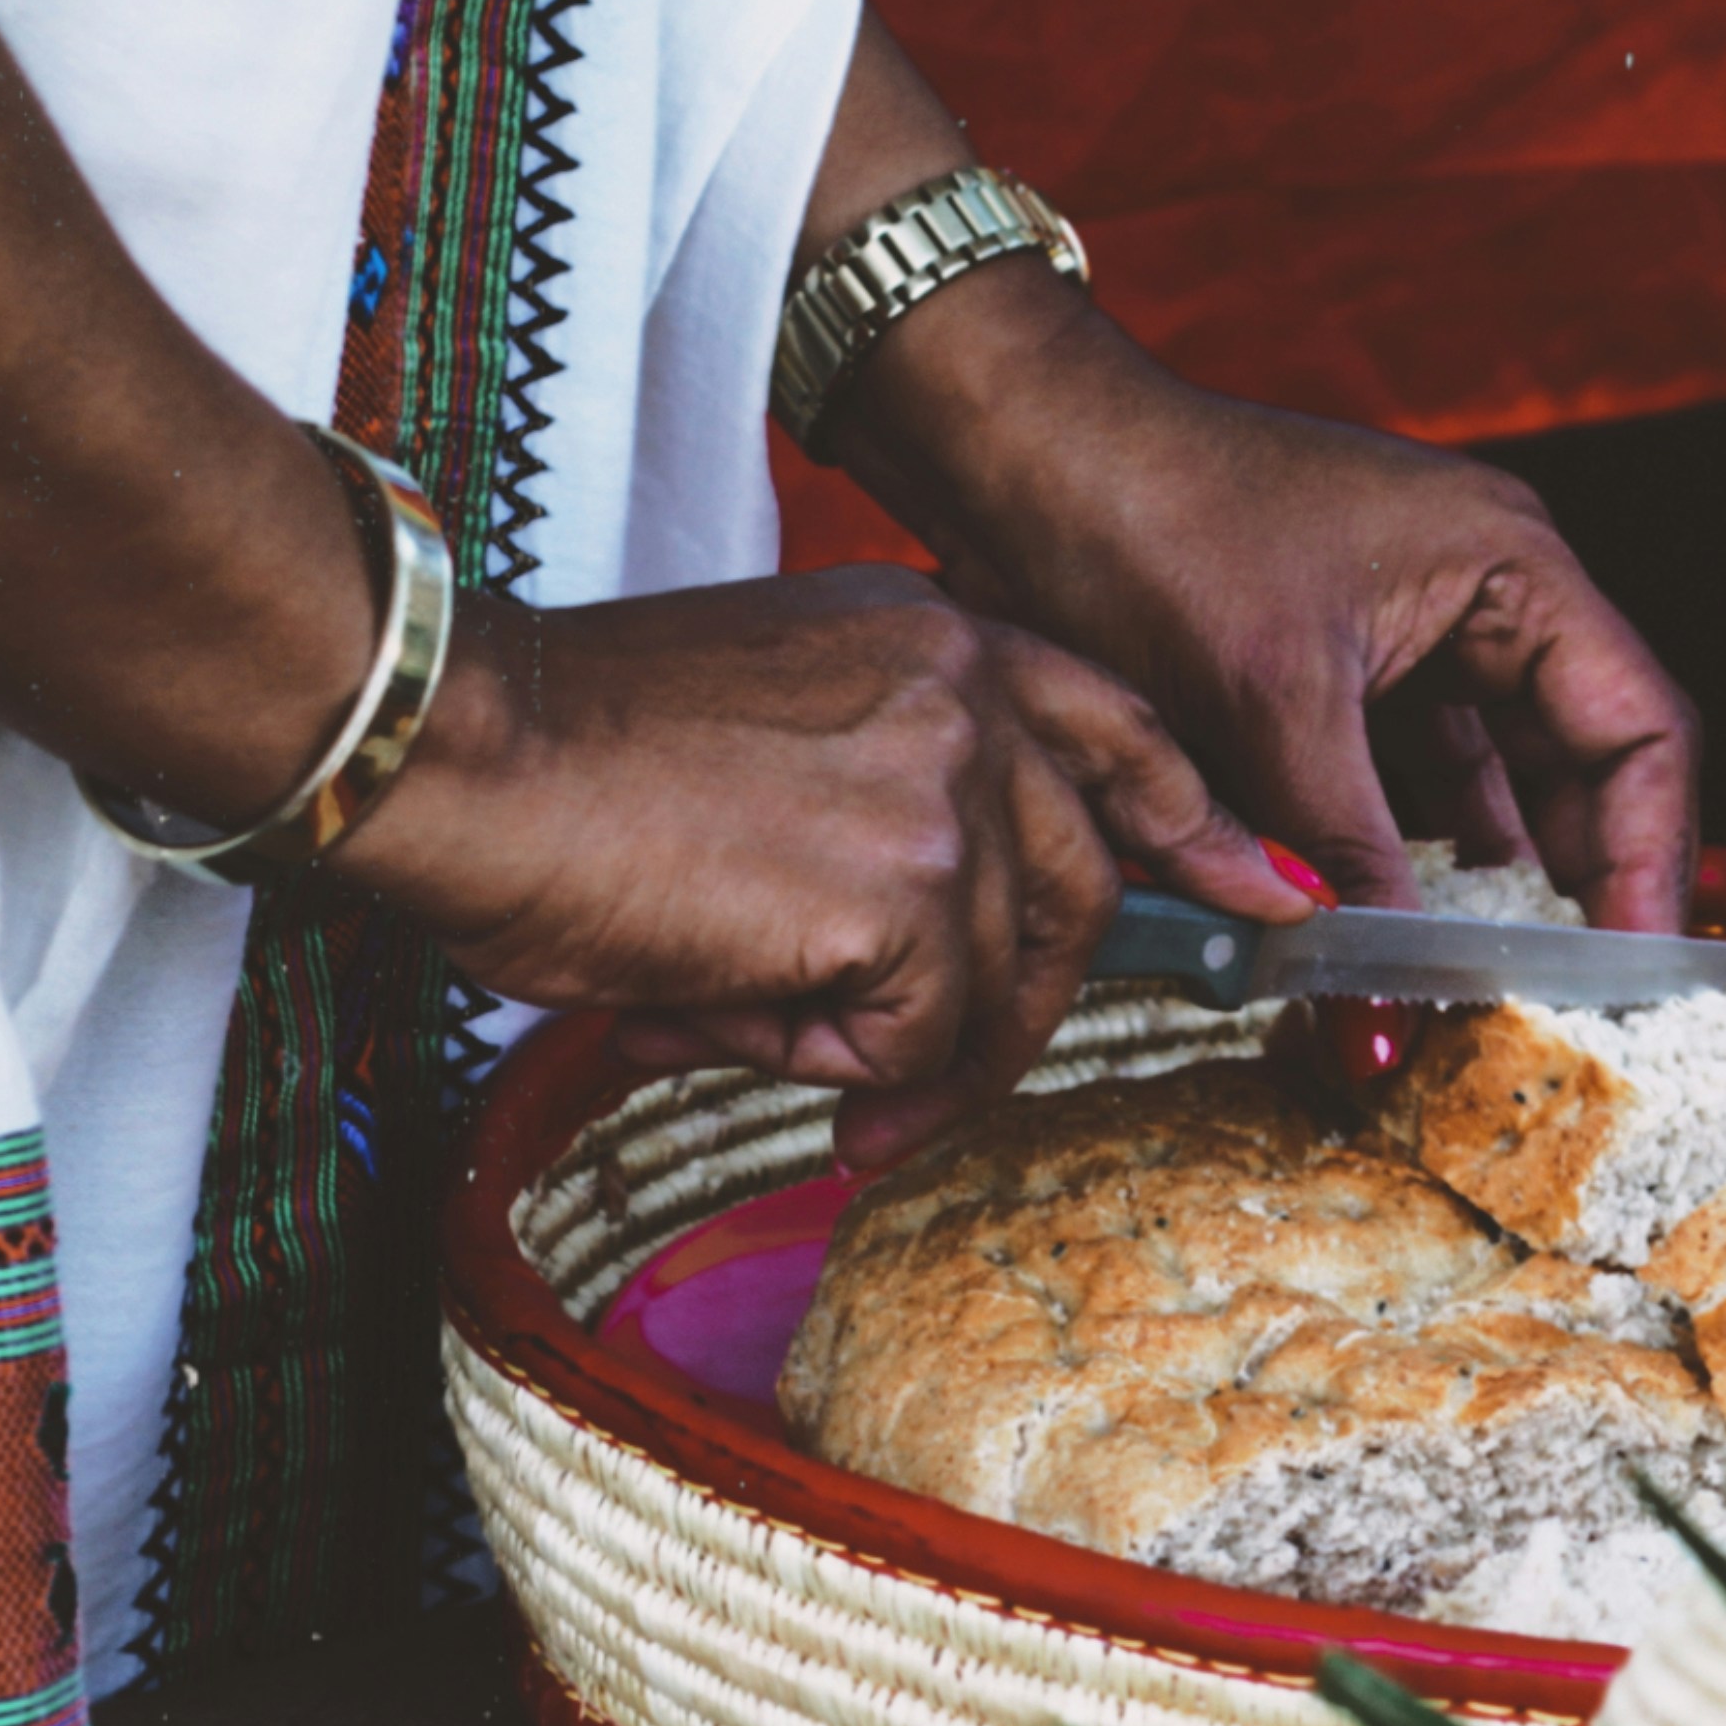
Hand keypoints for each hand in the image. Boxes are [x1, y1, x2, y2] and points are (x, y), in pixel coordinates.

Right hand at [330, 565, 1306, 1166]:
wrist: (456, 753)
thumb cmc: (567, 757)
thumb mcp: (772, 733)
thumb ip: (886, 812)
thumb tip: (934, 985)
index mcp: (936, 638)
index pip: (1119, 729)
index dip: (1199, 826)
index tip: (1269, 896)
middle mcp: (969, 698)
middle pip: (1078, 896)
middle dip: (998, 1010)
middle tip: (889, 1087)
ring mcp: (951, 792)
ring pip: (989, 985)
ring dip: (867, 1039)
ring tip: (725, 1001)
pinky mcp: (909, 894)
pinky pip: (915, 1043)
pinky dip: (815, 1060)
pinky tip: (714, 1003)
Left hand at [816, 276, 1702, 932]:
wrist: (1022, 455)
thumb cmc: (1147, 521)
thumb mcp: (1269, 712)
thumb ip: (1351, 864)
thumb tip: (1391, 1009)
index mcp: (1512, 565)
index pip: (1642, 729)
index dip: (1655, 858)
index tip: (1637, 967)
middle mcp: (1494, 588)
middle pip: (1596, 760)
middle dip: (1592, 883)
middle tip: (1575, 997)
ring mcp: (1430, 623)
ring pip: (1517, 777)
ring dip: (1513, 880)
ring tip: (1505, 978)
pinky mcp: (1362, 660)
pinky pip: (1434, 774)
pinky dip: (1434, 853)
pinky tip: (1426, 924)